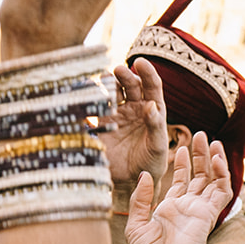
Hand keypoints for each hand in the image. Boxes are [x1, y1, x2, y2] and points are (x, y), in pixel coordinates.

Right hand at [102, 60, 168, 188]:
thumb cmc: (151, 164)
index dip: (147, 73)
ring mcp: (117, 115)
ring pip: (112, 93)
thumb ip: (155, 125)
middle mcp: (135, 109)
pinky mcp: (101, 124)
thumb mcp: (158, 145)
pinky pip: (95, 108)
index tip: (140, 62)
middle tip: (119, 70)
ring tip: (105, 78)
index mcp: (153, 111)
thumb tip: (151, 105)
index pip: (152, 86)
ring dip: (109, 83)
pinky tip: (86, 92)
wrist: (130, 182)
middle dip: (126, 76)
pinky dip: (91, 99)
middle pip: (131, 86)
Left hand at [125, 133, 232, 243]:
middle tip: (201, 135)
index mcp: (168, 209)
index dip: (183, 165)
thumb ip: (141, 199)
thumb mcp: (136, 224)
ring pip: (212, 180)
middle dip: (199, 156)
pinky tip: (216, 158)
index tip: (181, 147)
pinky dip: (222, 174)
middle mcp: (186, 208)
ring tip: (211, 141)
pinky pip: (221, 192)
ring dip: (213, 161)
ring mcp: (199, 210)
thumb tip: (145, 175)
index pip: (181, 182)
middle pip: (199, 176)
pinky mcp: (209, 215)